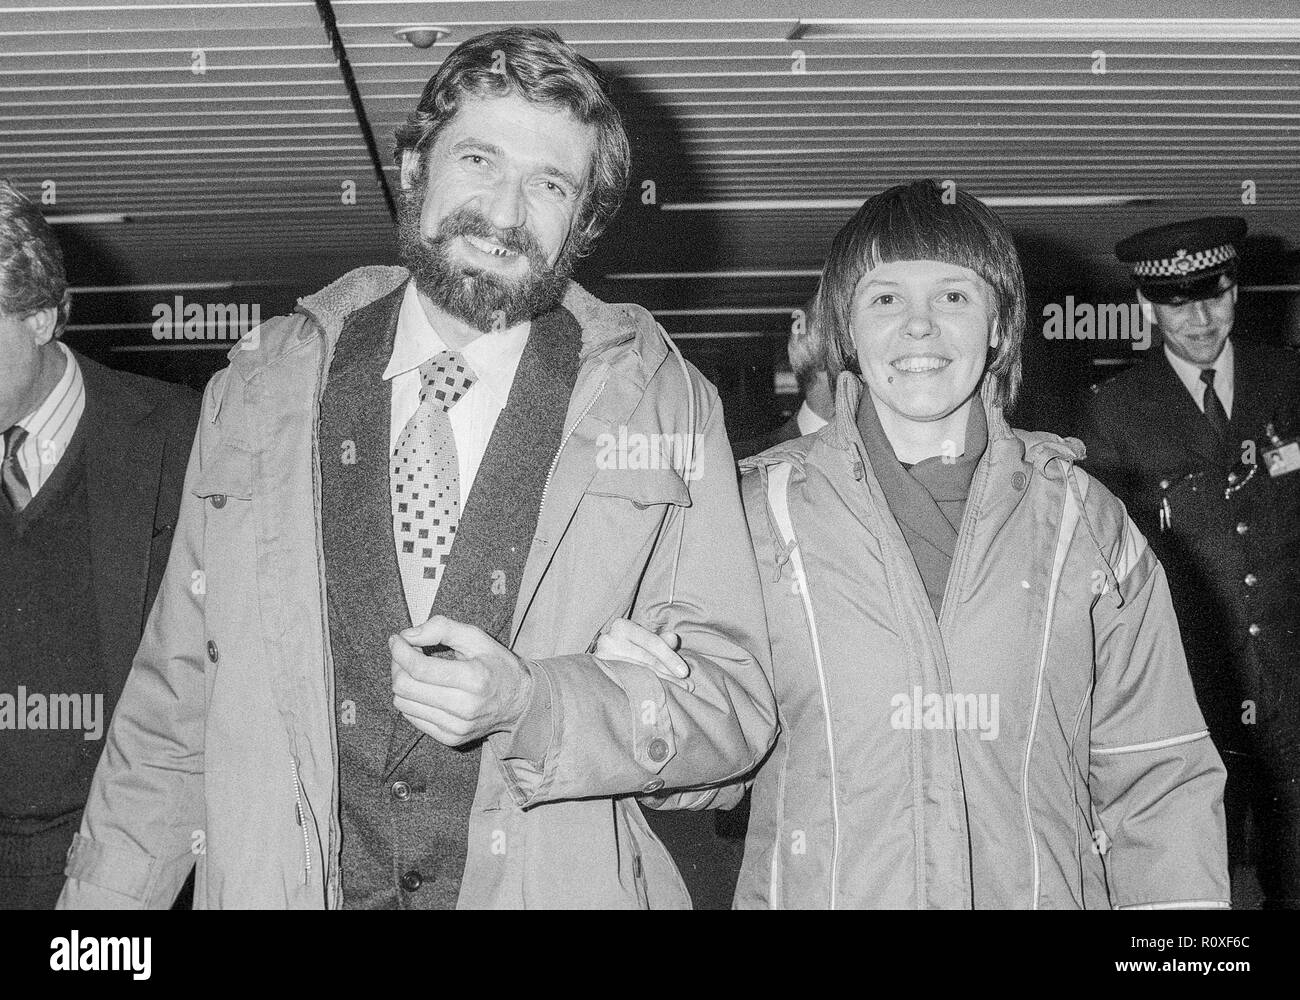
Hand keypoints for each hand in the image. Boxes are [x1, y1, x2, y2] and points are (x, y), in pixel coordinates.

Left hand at [389, 615, 531, 746]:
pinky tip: (426, 688)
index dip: (401, 651)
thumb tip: (408, 635)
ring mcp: (456, 727)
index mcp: (474, 679)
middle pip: (406, 688)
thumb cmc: (496, 665)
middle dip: (398, 665)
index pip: (419, 669)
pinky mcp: (450, 738)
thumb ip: (442, 628)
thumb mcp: (477, 637)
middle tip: (407, 653)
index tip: (397, 639)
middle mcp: (465, 707)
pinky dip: (412, 699)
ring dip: (402, 682)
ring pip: (403, 704)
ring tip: (417, 671)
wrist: (519, 702)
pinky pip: (412, 718)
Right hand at [595, 618, 691, 689]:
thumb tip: (674, 638)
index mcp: (622, 626)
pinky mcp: (598, 675)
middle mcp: (608, 640)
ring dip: (658, 685)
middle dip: (668, 674)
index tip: (684, 672)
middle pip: (644, 660)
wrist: (596, 667)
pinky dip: (641, 691)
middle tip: (686, 687)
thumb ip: (660, 641)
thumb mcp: (644, 642)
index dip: (669, 657)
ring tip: (676, 694)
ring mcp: (600, 659)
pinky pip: (625, 685)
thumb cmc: (627, 649)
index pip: (651, 642)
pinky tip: (655, 697)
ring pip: (636, 675)